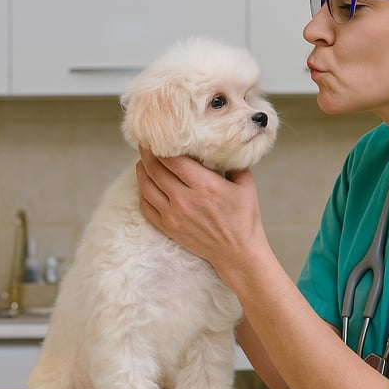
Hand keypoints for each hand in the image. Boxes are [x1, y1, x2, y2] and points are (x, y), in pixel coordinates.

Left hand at [135, 147, 265, 273]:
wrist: (238, 253)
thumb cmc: (244, 219)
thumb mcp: (246, 186)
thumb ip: (233, 163)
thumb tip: (222, 147)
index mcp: (205, 186)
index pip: (172, 160)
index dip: (159, 145)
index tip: (156, 136)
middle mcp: (185, 200)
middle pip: (155, 170)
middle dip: (147, 154)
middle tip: (146, 143)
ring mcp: (173, 215)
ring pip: (146, 187)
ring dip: (142, 171)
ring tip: (143, 161)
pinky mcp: (168, 228)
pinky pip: (146, 206)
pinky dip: (143, 192)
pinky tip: (146, 184)